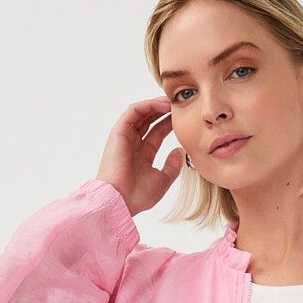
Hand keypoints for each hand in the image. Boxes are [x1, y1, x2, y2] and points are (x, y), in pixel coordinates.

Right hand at [95, 97, 183, 217]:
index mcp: (142, 155)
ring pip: (141, 113)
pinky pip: (133, 111)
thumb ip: (172, 166)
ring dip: (156, 105)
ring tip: (172, 102)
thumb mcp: (162, 181)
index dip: (169, 123)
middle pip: (149, 120)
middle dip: (164, 111)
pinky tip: (162, 106)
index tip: (183, 118)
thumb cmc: (138, 195)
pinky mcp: (119, 132)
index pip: (157, 133)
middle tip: (179, 105)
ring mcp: (125, 137)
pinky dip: (147, 105)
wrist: (121, 200)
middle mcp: (133, 144)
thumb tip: (180, 151)